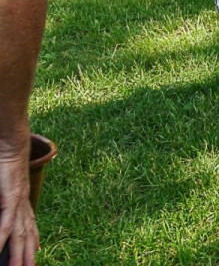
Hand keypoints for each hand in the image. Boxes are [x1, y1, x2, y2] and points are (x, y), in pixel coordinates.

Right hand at [0, 139, 38, 265]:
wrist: (11, 143)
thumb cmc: (6, 163)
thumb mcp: (6, 186)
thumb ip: (6, 198)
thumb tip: (7, 202)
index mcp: (22, 200)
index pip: (29, 225)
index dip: (33, 240)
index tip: (35, 253)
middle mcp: (23, 204)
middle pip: (26, 236)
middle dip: (27, 255)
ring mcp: (18, 202)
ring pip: (19, 235)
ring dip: (18, 254)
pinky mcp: (10, 198)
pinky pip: (6, 223)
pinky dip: (2, 239)